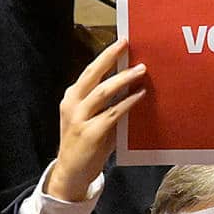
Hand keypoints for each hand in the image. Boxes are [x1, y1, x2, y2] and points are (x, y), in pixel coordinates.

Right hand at [45, 40, 145, 202]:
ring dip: (123, 79)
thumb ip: (108, 103)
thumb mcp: (95, 118)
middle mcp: (72, 105)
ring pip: (102, 92)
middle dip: (109, 57)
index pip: (89, 72)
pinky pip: (111, 114)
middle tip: (126, 44)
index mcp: (72, 98)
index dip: (105, 56)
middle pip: (91, 75)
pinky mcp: (89, 134)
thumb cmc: (88, 143)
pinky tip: (140, 95)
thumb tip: (134, 83)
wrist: (72, 172)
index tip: (121, 41)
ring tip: (140, 69)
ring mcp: (78, 119)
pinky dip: (127, 103)